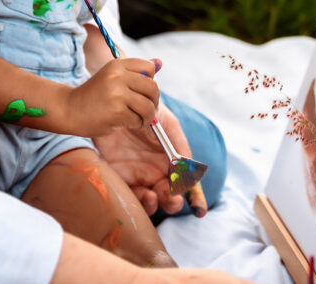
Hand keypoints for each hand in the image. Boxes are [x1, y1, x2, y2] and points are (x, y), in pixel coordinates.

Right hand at [66, 58, 159, 136]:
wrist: (69, 109)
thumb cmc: (94, 95)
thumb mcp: (112, 77)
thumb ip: (135, 72)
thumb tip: (161, 62)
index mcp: (117, 65)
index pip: (149, 68)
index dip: (149, 81)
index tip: (142, 91)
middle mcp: (118, 76)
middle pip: (152, 88)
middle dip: (153, 101)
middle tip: (146, 109)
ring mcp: (117, 94)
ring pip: (148, 106)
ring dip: (148, 116)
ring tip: (139, 119)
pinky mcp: (116, 112)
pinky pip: (138, 119)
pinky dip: (136, 124)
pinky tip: (126, 122)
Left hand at [94, 100, 207, 216]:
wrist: (116, 104)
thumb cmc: (145, 110)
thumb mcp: (166, 122)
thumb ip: (178, 144)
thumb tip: (186, 168)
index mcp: (171, 159)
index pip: (187, 183)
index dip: (195, 199)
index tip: (198, 210)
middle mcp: (156, 171)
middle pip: (169, 197)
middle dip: (173, 203)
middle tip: (171, 197)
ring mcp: (138, 176)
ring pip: (150, 201)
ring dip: (154, 205)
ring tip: (152, 196)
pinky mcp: (119, 177)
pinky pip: (128, 196)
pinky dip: (136, 201)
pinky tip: (141, 193)